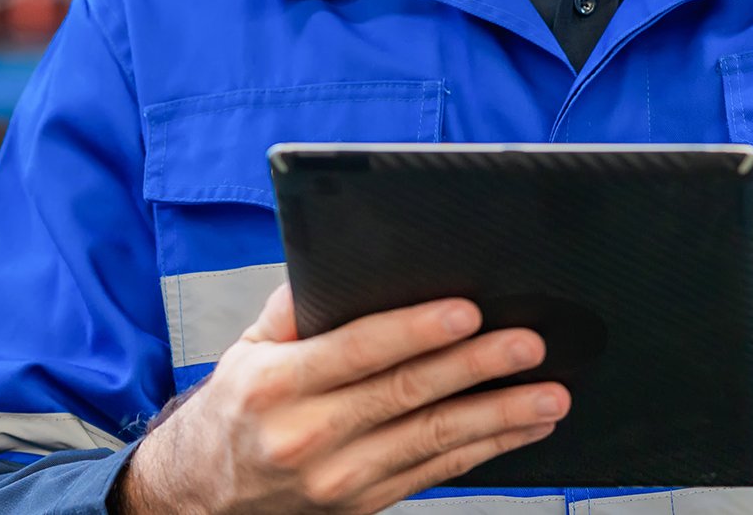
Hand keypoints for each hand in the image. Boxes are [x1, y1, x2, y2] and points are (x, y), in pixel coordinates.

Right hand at [115, 284, 566, 514]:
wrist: (201, 497)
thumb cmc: (236, 410)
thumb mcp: (247, 351)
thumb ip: (293, 307)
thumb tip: (342, 261)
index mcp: (277, 385)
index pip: (358, 351)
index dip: (416, 330)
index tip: (467, 311)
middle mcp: (308, 436)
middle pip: (408, 394)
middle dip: (477, 367)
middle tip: (529, 344)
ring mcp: (340, 478)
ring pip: (434, 440)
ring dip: (501, 415)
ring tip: (551, 395)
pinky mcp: (364, 503)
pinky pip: (437, 472)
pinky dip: (487, 448)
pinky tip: (525, 427)